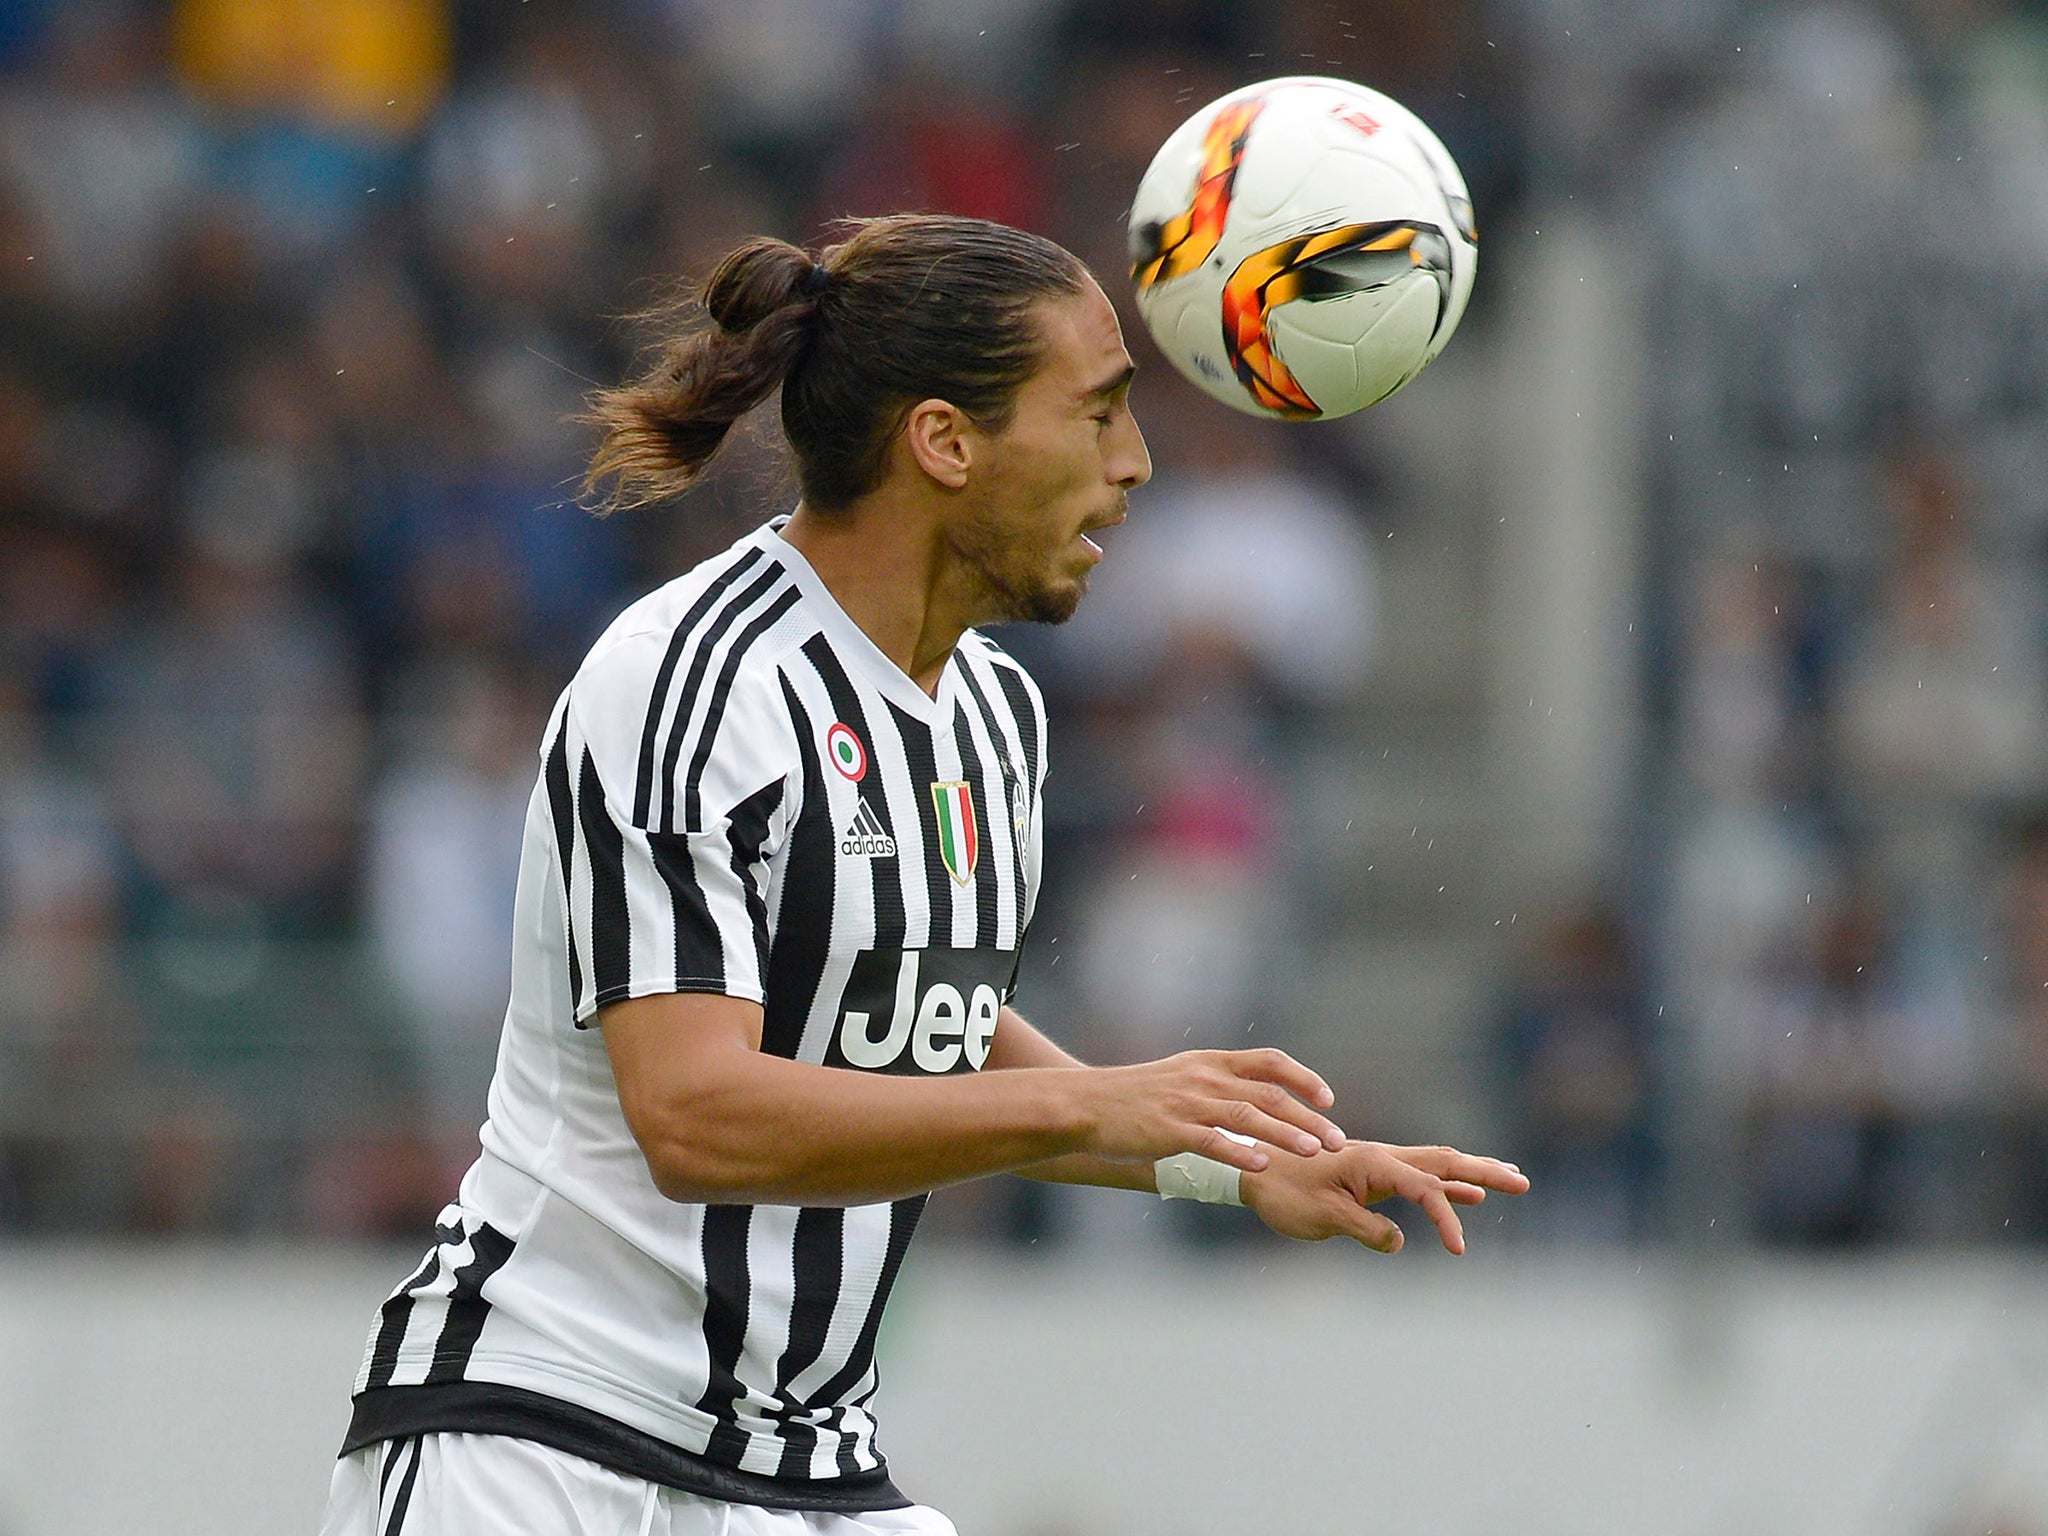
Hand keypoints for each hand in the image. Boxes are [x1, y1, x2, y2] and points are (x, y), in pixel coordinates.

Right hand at [1076, 1049, 1347, 1172]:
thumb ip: (1215, 1084)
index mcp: (1209, 1062)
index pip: (1269, 1061)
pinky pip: (1213, 1141)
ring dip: (1286, 1134)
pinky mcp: (1170, 1130)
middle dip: (1308, 1117)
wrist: (1085, 1104)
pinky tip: (1264, 1166)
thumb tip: (1255, 1100)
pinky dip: (1242, 1152)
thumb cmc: (1133, 1097)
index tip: (1328, 1099)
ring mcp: (1187, 1103)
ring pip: (1249, 1116)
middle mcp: (1204, 1078)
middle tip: (1336, 1139)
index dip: (1303, 1078)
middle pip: (1269, 1094)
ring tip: (1314, 1151)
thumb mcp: (1179, 1077)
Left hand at [1241, 1141, 1530, 1254]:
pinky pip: (1420, 1180)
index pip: (1425, 1188)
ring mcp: (1379, 1166)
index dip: (1447, 1217)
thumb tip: (1399, 1242)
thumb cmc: (1283, 1193)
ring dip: (1473, 1174)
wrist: (1254, 1173)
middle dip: (1485, 1171)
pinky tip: (1469, 1195)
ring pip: (1435, 1167)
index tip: (1457, 1250)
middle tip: (1524, 1180)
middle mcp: (1381, 1157)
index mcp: (1372, 1161)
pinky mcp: (1373, 1178)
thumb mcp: (1322, 1218)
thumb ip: (1364, 1228)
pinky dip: (1448, 1186)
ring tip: (1511, 1179)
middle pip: (1444, 1162)